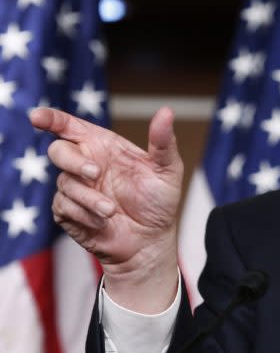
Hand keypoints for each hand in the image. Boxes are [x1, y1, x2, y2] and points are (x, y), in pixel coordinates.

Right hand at [29, 106, 182, 311]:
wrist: (151, 241)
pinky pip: (64, 207)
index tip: (37, 117)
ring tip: (112, 211)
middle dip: (73, 160)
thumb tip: (166, 111)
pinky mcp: (68, 212)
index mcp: (105, 147)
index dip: (52, 118)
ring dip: (88, 197)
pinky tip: (104, 222)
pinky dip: (84, 214)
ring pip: (64, 182)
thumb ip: (163, 141)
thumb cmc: (159, 202)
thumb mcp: (168, 169)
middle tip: (95, 173)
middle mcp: (86, 164)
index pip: (71, 127)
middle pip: (59, 151)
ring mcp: (76, 188)